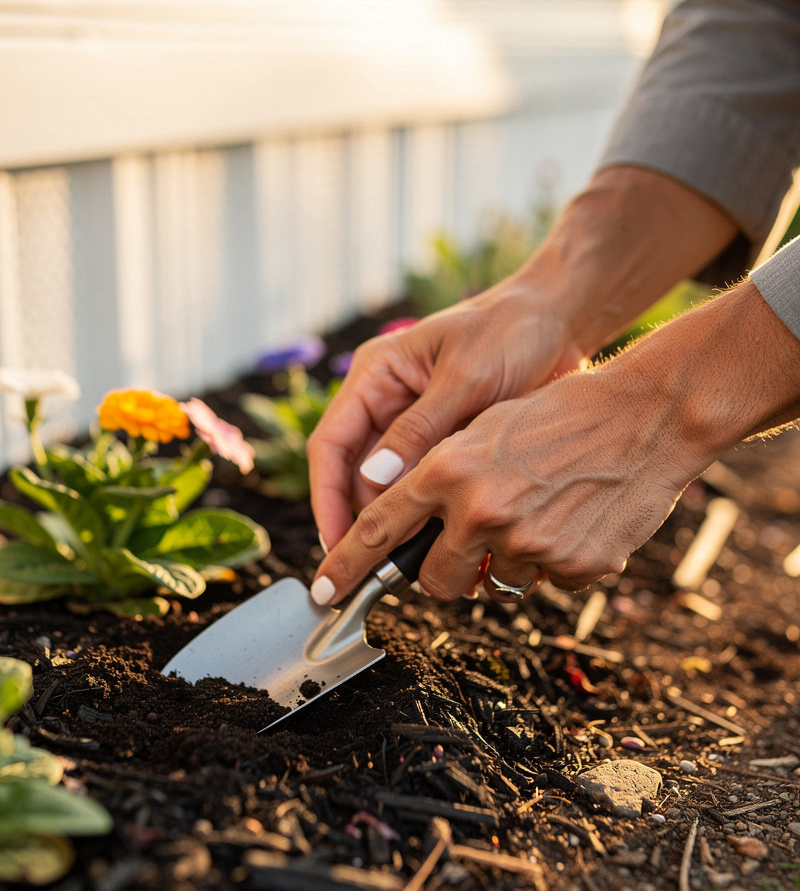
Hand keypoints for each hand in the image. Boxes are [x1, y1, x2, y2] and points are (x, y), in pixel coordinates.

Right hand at [307, 282, 586, 550]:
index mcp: (375, 378)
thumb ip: (420, 428)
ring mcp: (414, 429)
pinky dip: (433, 519)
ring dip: (401, 526)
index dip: (326, 499)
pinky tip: (449, 546)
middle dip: (364, 523)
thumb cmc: (511, 331)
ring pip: (390, 490)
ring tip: (419, 565)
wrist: (563, 321)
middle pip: (354, 476)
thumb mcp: (466, 376)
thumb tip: (374, 480)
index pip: (329, 446)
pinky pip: (426, 490)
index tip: (339, 545)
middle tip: (380, 570)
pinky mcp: (445, 447)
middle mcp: (385, 407)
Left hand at [309, 279, 799, 605]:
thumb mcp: (485, 424)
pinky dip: (550, 561)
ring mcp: (530, 545)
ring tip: (536, 511)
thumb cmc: (563, 411)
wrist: (647, 416)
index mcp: (450, 469)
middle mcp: (482, 511)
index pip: (378, 528)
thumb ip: (441, 472)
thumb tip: (407, 518)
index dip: (345, 564)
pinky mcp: (574, 568)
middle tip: (459, 548)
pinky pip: (544, 583)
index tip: (323, 593)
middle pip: (432, 579)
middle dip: (436, 573)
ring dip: (502, 561)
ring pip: (492, 583)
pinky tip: (572, 519)